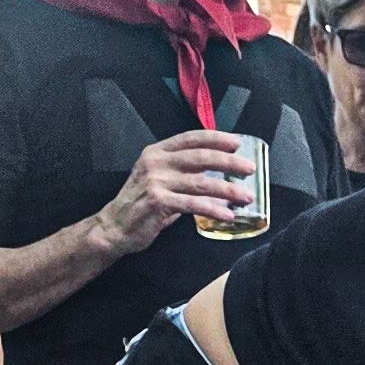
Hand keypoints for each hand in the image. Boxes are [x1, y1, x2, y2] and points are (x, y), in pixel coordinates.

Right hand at [100, 130, 255, 250]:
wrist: (114, 226)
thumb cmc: (141, 203)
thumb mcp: (159, 179)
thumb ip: (184, 172)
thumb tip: (217, 171)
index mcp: (157, 152)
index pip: (192, 138)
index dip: (216, 139)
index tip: (237, 143)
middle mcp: (156, 162)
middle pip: (201, 157)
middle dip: (229, 163)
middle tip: (249, 169)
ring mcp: (156, 181)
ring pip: (201, 183)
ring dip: (228, 190)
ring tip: (246, 197)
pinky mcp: (158, 202)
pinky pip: (193, 205)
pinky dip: (213, 209)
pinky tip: (228, 214)